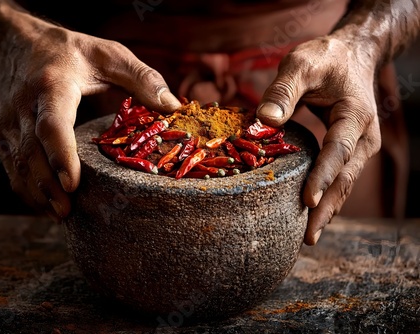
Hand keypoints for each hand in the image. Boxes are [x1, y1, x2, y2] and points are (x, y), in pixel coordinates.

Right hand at [0, 12, 180, 220]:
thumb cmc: (67, 50)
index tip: (73, 184)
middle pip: (31, 154)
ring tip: (61, 215)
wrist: (15, 44)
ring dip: (37, 193)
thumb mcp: (107, 54)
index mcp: (51, 86)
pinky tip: (46, 204)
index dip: (61, 156)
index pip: (51, 125)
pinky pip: (11, 168)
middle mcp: (22, 107)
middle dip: (49, 187)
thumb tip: (174, 106)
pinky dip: (26, 189)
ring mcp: (6, 123)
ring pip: (17, 166)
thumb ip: (142, 77)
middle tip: (70, 212)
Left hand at [256, 37, 380, 244]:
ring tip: (309, 235)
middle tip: (308, 237)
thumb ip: (283, 90)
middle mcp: (363, 136)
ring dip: (328, 208)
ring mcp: (359, 145)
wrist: (352, 56)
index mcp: (354, 115)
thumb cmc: (324, 58)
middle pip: (346, 177)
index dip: (323, 176)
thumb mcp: (301, 64)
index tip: (309, 200)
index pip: (337, 150)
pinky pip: (339, 176)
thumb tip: (264, 121)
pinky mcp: (349, 149)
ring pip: (345, 182)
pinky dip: (327, 196)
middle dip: (327, 208)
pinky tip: (311, 214)